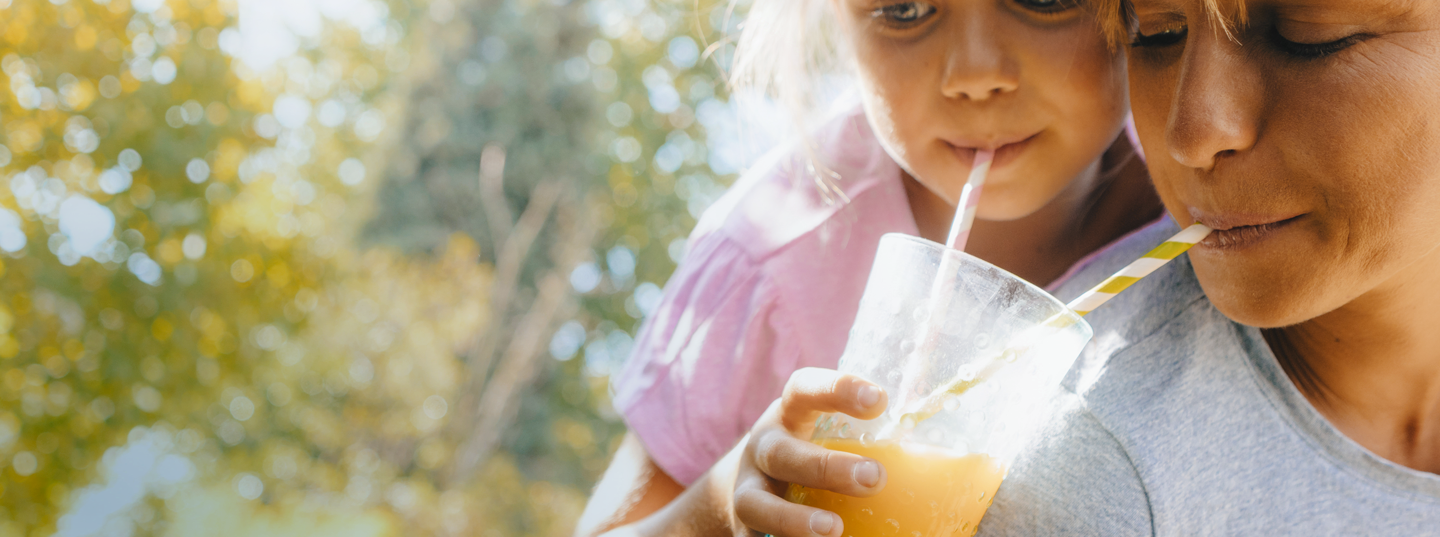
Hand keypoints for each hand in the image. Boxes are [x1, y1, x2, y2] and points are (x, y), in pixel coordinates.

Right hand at [732, 368, 889, 536]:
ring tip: (833, 530)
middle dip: (825, 466)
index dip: (837, 389)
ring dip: (794, 519)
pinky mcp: (744, 530)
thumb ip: (874, 440)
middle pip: (782, 452)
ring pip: (757, 503)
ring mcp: (748, 491)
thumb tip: (972, 464)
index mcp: (790, 416)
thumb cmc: (812, 455)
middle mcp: (763, 449)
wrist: (749, 489)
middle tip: (873, 478)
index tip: (879, 400)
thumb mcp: (830, 434)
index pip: (804, 389)